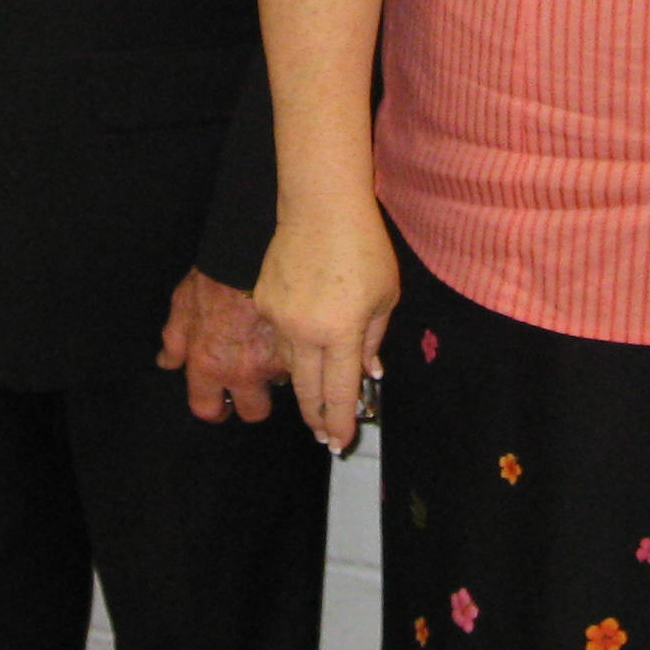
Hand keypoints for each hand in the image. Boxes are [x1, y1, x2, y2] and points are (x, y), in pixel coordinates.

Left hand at [156, 268, 288, 423]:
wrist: (253, 258)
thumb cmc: (217, 278)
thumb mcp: (182, 304)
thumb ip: (174, 339)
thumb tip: (167, 361)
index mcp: (208, 365)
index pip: (207, 409)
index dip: (215, 410)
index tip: (220, 406)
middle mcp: (240, 371)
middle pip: (253, 412)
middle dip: (253, 402)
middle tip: (253, 385)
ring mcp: (272, 362)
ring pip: (282, 385)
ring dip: (278, 372)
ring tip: (274, 349)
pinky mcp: (300, 348)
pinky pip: (302, 360)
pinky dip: (298, 350)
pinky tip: (292, 333)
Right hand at [252, 206, 397, 455]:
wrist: (320, 207)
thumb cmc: (361, 246)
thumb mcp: (385, 294)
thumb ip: (374, 337)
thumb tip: (367, 370)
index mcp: (341, 331)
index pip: (338, 391)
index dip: (338, 421)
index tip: (339, 442)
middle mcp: (306, 331)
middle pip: (308, 389)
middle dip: (317, 417)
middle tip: (323, 435)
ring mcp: (280, 318)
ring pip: (292, 365)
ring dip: (306, 384)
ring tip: (317, 399)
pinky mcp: (264, 302)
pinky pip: (281, 336)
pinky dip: (295, 346)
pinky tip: (306, 341)